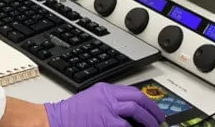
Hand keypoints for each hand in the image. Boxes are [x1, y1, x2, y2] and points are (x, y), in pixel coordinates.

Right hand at [45, 82, 165, 126]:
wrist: (56, 120)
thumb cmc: (72, 114)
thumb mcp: (93, 100)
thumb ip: (110, 103)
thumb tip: (130, 111)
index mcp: (105, 91)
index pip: (132, 92)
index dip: (147, 102)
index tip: (154, 110)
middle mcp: (107, 98)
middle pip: (137, 99)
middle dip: (151, 110)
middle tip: (159, 120)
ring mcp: (106, 111)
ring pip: (134, 110)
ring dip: (147, 120)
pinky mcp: (105, 123)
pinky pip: (124, 126)